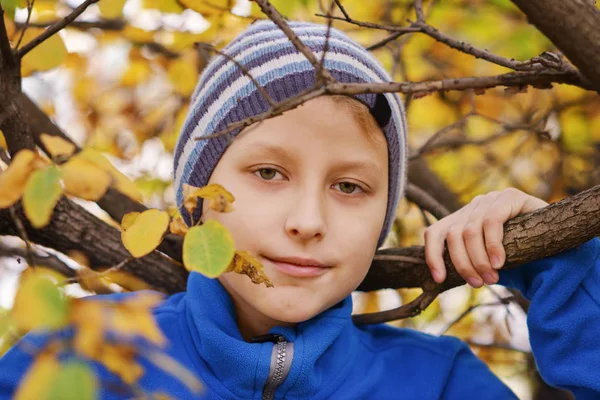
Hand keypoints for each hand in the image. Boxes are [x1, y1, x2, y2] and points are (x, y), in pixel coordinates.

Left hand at [424, 188, 547, 287]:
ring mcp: (489, 199)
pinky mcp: (509, 197)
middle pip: (453, 236)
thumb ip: (468, 260)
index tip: (438, 279)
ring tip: (491, 279)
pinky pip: (492, 222)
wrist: (555, 230)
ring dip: (478, 260)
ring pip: (469, 232)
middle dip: (463, 264)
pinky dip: (493, 245)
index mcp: (460, 219)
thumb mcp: (487, 256)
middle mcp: (471, 206)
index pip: (435, 233)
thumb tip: (440, 281)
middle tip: (478, 284)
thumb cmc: (517, 249)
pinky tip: (500, 262)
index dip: (432, 256)